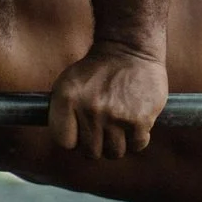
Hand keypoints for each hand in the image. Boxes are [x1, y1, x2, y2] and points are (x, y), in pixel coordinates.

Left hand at [47, 44, 168, 159]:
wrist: (131, 48)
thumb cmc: (98, 69)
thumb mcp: (68, 82)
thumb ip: (61, 112)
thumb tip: (68, 144)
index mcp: (67, 99)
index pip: (65, 142)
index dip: (75, 139)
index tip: (82, 132)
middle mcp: (90, 110)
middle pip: (91, 152)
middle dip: (97, 144)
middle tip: (103, 129)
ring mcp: (116, 116)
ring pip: (114, 152)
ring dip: (117, 144)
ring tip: (119, 126)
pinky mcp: (140, 120)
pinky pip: (136, 145)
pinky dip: (137, 139)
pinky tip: (135, 123)